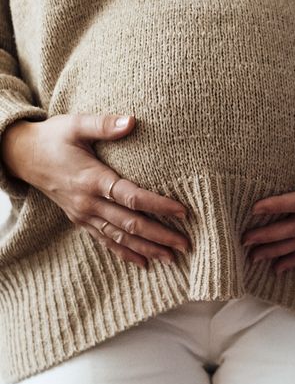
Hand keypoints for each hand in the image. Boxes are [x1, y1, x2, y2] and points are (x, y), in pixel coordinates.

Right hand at [0, 114, 189, 268]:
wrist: (20, 156)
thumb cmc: (53, 138)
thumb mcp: (75, 125)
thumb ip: (104, 124)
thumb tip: (132, 120)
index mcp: (92, 179)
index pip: (132, 197)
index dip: (159, 205)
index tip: (183, 212)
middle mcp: (89, 202)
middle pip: (130, 224)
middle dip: (160, 236)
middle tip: (186, 244)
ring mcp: (83, 214)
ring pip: (120, 238)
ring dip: (147, 249)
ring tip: (172, 259)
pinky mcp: (80, 220)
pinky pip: (105, 241)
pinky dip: (125, 253)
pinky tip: (144, 263)